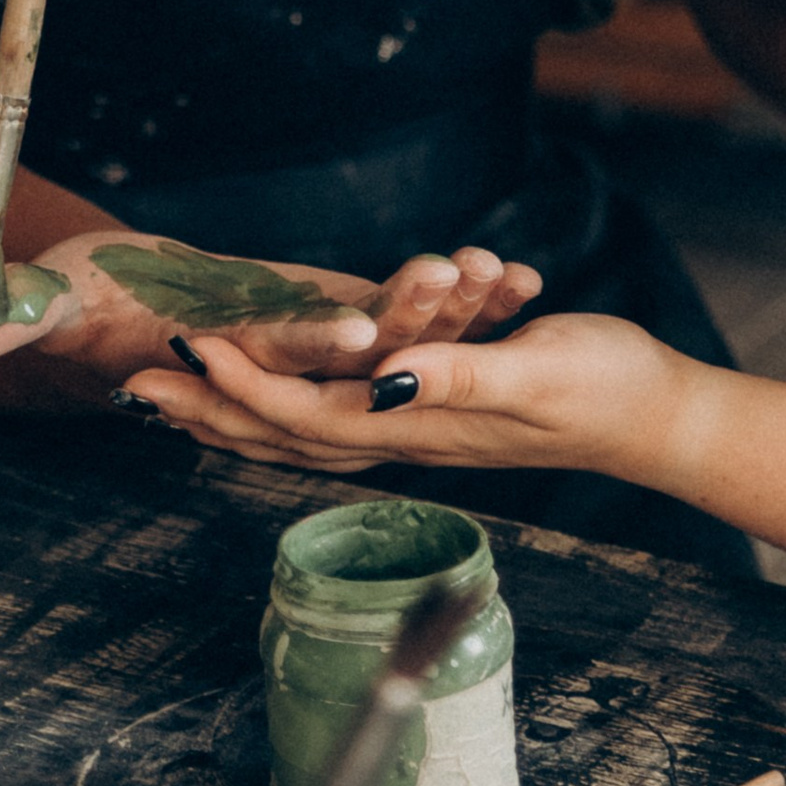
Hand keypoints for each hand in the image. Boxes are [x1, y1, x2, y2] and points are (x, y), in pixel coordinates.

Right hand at [0, 234, 542, 386]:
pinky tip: (519, 269)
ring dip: (446, 310)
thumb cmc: (79, 294)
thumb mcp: (46, 296)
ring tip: (499, 272)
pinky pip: (410, 311)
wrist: (120, 298)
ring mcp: (314, 350)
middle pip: (349, 363)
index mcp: (213, 364)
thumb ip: (12, 315)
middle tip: (457, 288)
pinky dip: (458, 292)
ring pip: (394, 339)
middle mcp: (275, 371)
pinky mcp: (340, 321)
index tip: (362, 331)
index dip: (308, 350)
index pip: (262, 367)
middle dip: (407, 328)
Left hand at [114, 309, 683, 480]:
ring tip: (175, 386)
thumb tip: (388, 385)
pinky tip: (268, 379)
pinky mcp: (429, 406)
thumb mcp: (536, 371)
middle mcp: (404, 433)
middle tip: (132, 384)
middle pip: (282, 432)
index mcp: (419, 424)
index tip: (184, 352)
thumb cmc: (603, 390)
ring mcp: (414, 425)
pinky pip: (335, 408)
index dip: (242, 385)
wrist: (653, 416)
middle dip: (207, 409)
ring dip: (234, 406)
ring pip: (301, 424)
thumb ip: (461, 378)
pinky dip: (286, 395)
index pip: (306, 414)